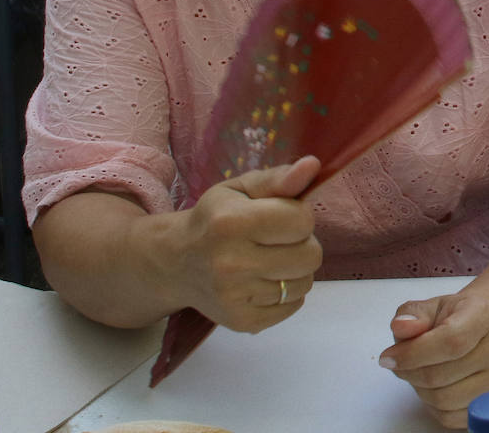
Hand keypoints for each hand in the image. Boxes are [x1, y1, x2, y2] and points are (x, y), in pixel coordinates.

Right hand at [179, 156, 322, 332]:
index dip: (298, 215)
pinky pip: (294, 306)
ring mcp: (235, 297)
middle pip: (311, 256)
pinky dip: (286, 293)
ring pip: (305, 282)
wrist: (176, 263)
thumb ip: (280, 178)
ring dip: (294, 269)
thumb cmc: (215, 219)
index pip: (302, 221)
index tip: (279, 215)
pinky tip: (262, 281)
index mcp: (230, 223)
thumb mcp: (241, 188)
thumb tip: (313, 165)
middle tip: (275, 240)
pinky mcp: (242, 322)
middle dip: (301, 243)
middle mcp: (230, 264)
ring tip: (267, 260)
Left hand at [379, 291, 488, 428]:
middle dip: (411, 373)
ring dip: (421, 391)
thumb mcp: (429, 307)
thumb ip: (412, 314)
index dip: (414, 354)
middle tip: (401, 364)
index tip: (389, 358)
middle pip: (442, 375)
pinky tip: (436, 388)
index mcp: (484, 314)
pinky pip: (453, 418)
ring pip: (445, 400)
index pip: (451, 341)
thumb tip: (402, 327)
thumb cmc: (451, 319)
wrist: (480, 331)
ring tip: (421, 374)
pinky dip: (434, 408)